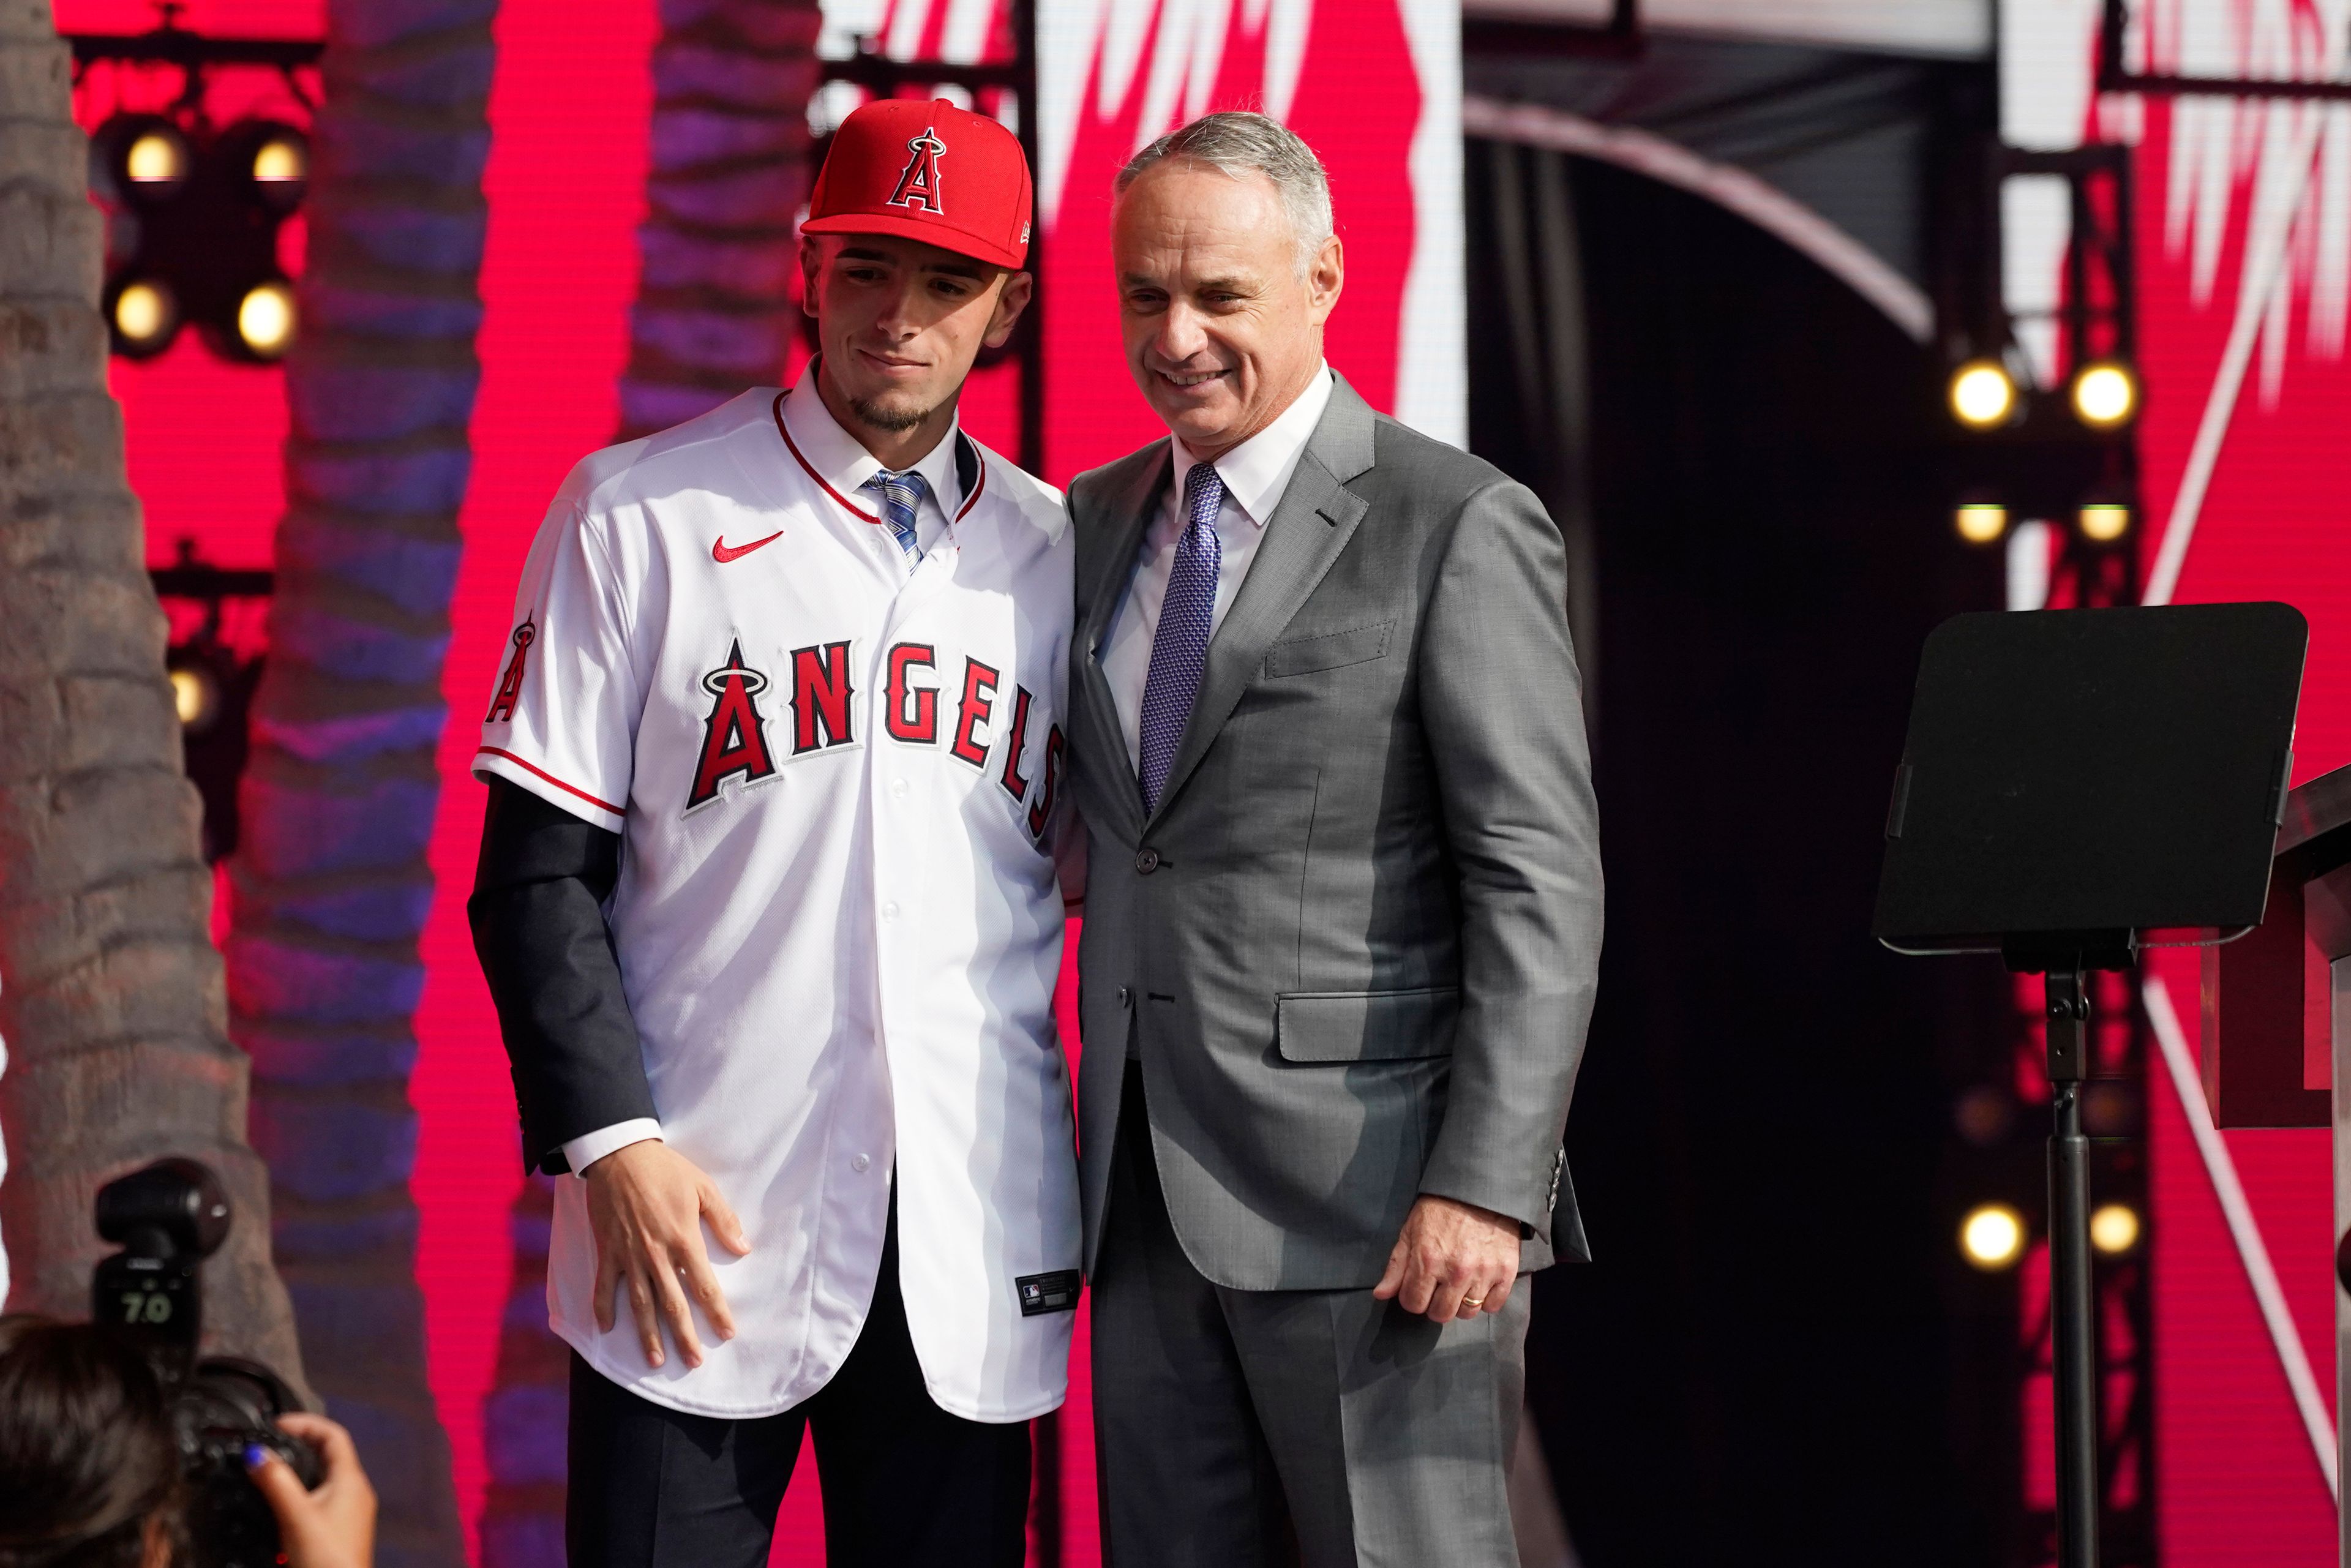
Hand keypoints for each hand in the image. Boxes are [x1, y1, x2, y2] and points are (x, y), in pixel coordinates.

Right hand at [245, 1412, 374, 1567]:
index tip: (276, 1424)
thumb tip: (255, 1453)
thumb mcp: (295, 1515)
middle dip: (299, 1445)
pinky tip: (280, 1505)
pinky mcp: (339, 1531)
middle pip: (329, 1454)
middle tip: (270, 1444)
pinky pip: (320, 1500)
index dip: (306, 1423)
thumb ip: (275, 1481)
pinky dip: (300, 1493)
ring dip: (298, 1470)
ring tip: (270, 1470)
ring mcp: (349, 1513)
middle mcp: (355, 1492)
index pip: (333, 1434)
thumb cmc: (324, 1559)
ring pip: (323, 1478)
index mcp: (351, 1480)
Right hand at [585, 1139, 749, 1368]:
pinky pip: (605, 1286)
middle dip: (684, 1336)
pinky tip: (607, 1329)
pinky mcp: (608, 1251)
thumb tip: (744, 1249)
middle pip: (673, 1304)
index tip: (727, 1333)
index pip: (703, 1285)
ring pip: (641, 1304)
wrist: (620, 1155)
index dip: (716, 1311)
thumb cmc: (666, 1170)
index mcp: (683, 1239)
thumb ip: (724, 1220)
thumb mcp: (703, 1188)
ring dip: (648, 1334)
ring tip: (656, 1360)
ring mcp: (629, 1256)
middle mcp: (656, 1255)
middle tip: (694, 1362)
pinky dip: (604, 1308)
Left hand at [1372, 1195, 1520, 1322]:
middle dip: (1435, 1304)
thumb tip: (1380, 1294)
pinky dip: (1486, 1300)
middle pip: (1441, 1314)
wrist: (1479, 1189)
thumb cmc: (1440, 1209)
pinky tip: (1479, 1284)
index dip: (1413, 1297)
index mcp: (1428, 1260)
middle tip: (1439, 1288)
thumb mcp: (1410, 1231)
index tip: (1418, 1287)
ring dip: (1461, 1302)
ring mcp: (1483, 1273)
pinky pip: (1493, 1305)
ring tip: (1460, 1284)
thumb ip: (1396, 1266)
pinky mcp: (1506, 1272)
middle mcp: (1456, 1271)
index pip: (1413, 1304)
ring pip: (1468, 1312)